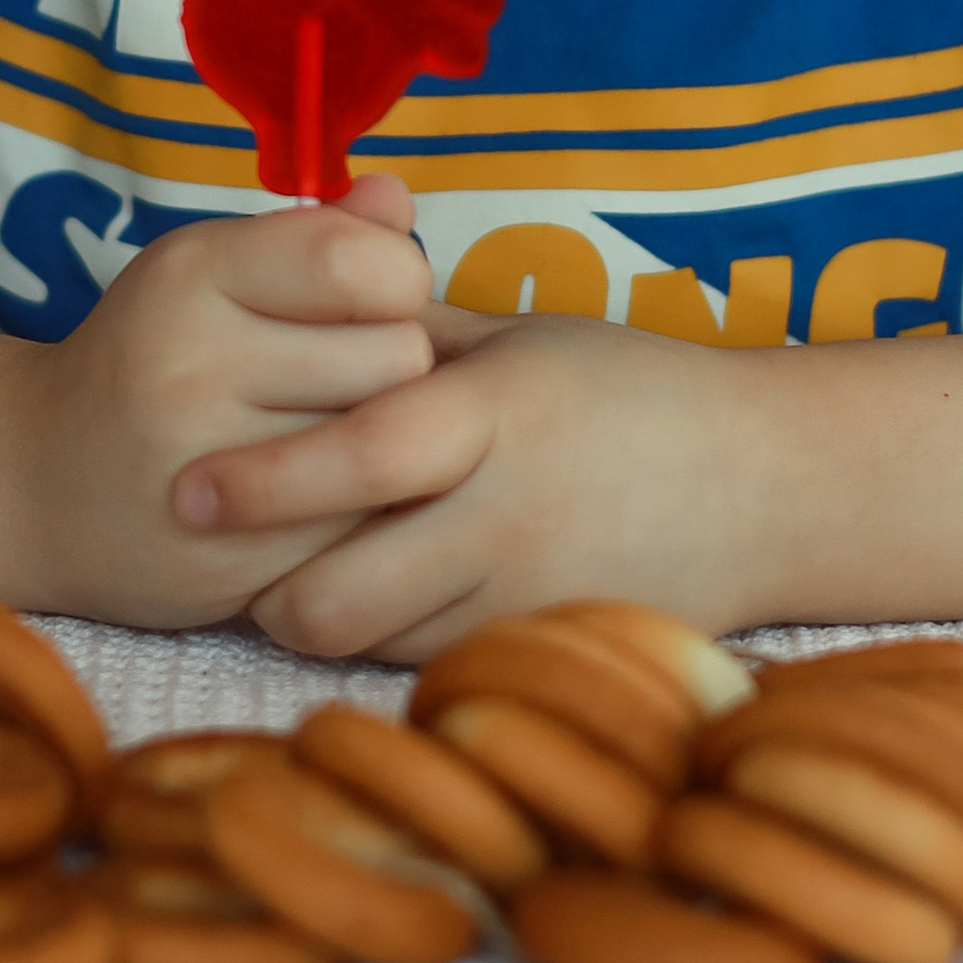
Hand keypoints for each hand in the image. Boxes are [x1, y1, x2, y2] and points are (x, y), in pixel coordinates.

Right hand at [17, 174, 436, 625]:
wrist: (36, 485)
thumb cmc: (156, 358)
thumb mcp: (214, 271)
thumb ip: (317, 233)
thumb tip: (395, 198)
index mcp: (191, 274)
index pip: (360, 262)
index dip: (395, 279)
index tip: (368, 302)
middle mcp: (191, 365)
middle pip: (398, 356)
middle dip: (394, 367)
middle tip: (346, 380)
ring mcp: (209, 470)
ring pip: (388, 446)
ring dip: (380, 444)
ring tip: (327, 437)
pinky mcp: (234, 558)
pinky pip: (362, 527)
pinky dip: (355, 514)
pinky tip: (309, 500)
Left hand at [171, 309, 781, 660]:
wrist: (772, 484)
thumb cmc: (636, 391)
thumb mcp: (527, 340)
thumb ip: (417, 334)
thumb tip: (308, 294)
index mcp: (497, 410)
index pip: (360, 452)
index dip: (265, 479)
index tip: (189, 487)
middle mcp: (508, 512)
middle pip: (340, 593)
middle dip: (270, 589)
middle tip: (241, 559)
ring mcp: (531, 595)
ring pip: (377, 645)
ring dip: (330, 620)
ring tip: (314, 578)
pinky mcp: (548, 649)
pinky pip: (435, 668)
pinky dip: (398, 644)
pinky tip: (399, 603)